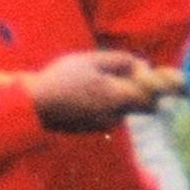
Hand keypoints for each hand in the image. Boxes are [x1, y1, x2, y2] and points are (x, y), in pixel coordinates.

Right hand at [22, 50, 158, 132]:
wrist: (34, 105)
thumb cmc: (62, 78)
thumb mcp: (91, 60)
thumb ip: (120, 61)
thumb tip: (143, 65)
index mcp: (117, 98)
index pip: (152, 99)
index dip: (155, 86)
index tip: (147, 74)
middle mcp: (114, 116)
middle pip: (140, 106)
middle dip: (137, 91)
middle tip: (120, 75)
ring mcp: (102, 125)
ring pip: (122, 109)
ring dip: (116, 96)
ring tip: (91, 81)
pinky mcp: (90, 128)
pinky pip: (106, 115)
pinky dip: (102, 104)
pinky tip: (81, 93)